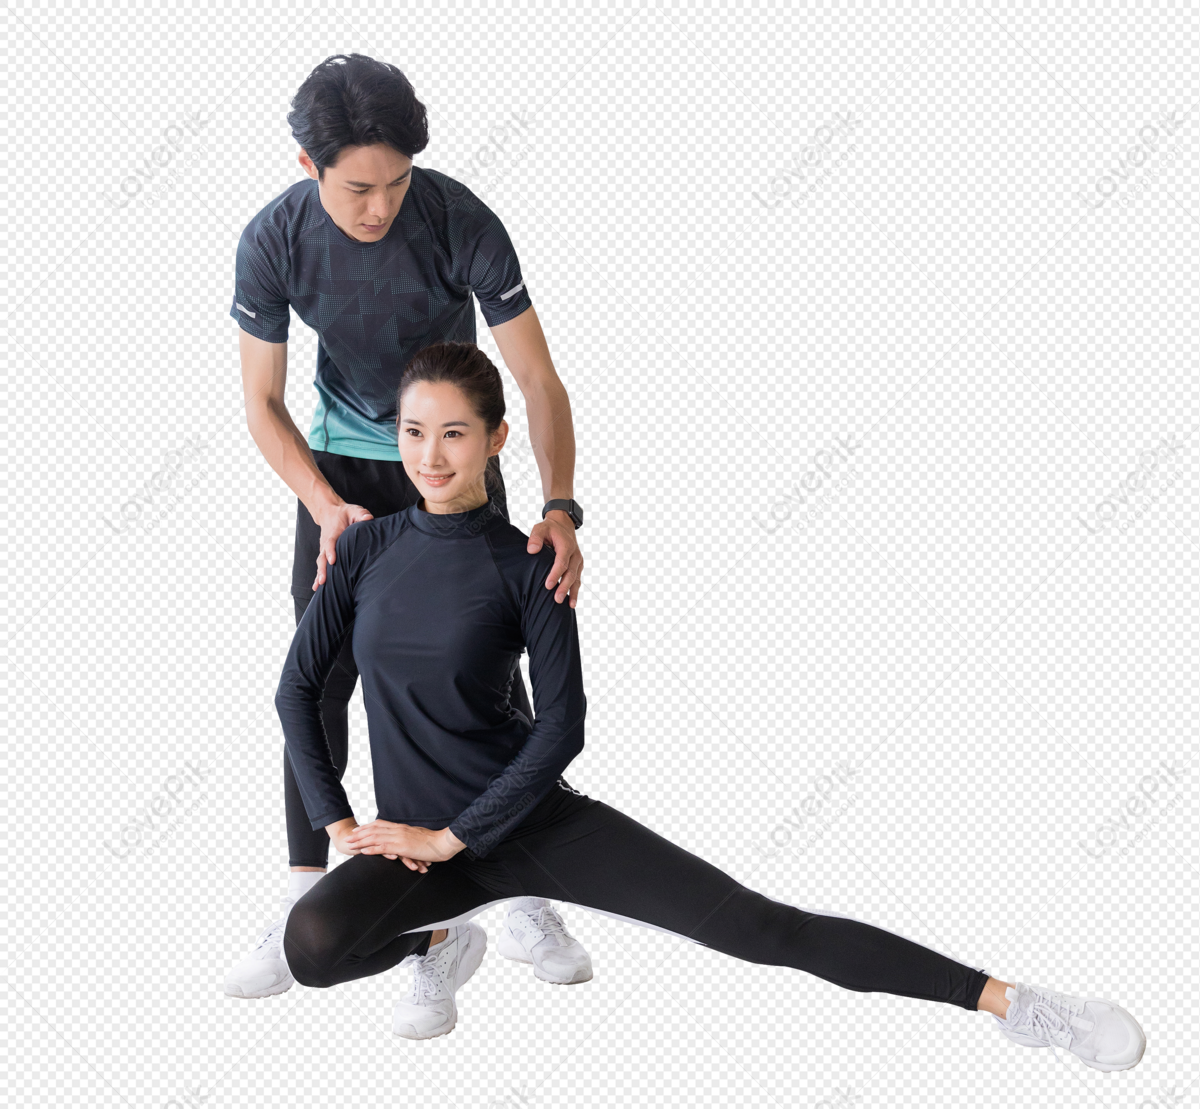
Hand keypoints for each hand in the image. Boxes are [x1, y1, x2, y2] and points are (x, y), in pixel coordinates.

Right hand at [312, 502, 373, 590]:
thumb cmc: (345, 513)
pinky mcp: (324, 553)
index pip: (331, 543)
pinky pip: (321, 565)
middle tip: (323, 581)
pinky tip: (317, 588)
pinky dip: (318, 576)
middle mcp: (326, 542)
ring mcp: (324, 549)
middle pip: (323, 557)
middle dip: (323, 569)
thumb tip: (368, 518)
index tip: (333, 560)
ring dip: (319, 575)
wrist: (329, 512)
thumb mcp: (354, 510)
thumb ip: (361, 514)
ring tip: (318, 587)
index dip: (331, 551)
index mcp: (333, 533)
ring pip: (320, 563)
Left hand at [344, 820, 466, 864]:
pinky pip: (383, 847)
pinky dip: (371, 849)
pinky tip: (363, 851)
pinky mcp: (402, 847)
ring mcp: (399, 838)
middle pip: (374, 829)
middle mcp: (398, 830)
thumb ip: (409, 838)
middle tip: (349, 837)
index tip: (358, 829)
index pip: (381, 824)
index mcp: (402, 827)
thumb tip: (403, 841)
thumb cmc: (433, 842)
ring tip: (350, 845)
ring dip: (361, 841)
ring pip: (375, 838)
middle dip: (360, 833)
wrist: (442, 842)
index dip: (368, 826)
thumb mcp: (418, 838)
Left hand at [527, 510, 583, 606]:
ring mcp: (578, 561)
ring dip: (572, 592)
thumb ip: (535, 538)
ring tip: (569, 605)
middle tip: (556, 599)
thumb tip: (532, 550)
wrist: (563, 525)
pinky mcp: (578, 566)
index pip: (561, 562)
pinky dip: (575, 591)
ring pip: (576, 578)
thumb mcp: (540, 528)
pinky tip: (572, 602)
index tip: (548, 585)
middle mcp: (575, 554)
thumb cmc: (550, 528)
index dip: (555, 574)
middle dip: (564, 587)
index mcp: (566, 545)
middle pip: (570, 573)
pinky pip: (577, 579)